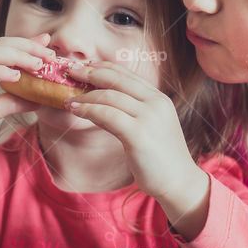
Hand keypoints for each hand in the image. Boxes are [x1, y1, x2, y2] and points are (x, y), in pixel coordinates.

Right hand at [0, 33, 53, 153]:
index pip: (5, 48)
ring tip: (37, 64)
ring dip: (17, 56)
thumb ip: (14, 102)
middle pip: (1, 45)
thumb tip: (39, 99)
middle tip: (50, 55)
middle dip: (27, 46)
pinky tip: (15, 76)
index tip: (48, 44)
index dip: (26, 43)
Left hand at [65, 61, 209, 238]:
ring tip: (68, 99)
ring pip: (109, 96)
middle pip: (117, 79)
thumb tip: (95, 102)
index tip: (85, 66)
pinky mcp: (138, 134)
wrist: (178, 182)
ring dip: (85, 96)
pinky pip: (107, 115)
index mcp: (159, 98)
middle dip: (90, 73)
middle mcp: (156, 103)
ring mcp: (148, 117)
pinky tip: (76, 110)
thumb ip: (127, 112)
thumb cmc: (159, 158)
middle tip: (71, 72)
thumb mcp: (147, 127)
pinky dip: (88, 110)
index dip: (103, 67)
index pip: (127, 74)